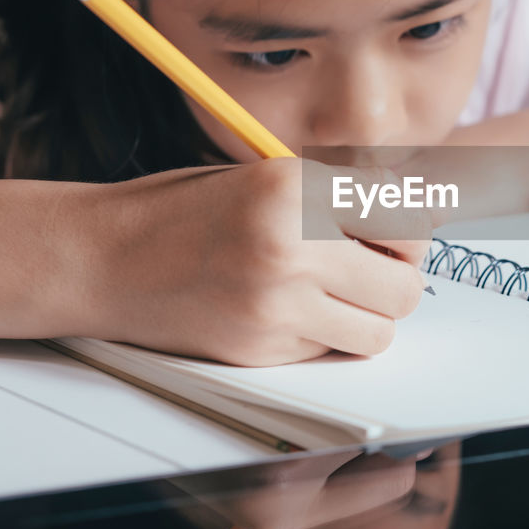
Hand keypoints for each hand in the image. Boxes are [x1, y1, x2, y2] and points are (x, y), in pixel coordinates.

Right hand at [77, 159, 431, 365]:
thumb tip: (425, 211)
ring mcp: (276, 305)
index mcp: (296, 187)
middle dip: (397, 279)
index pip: (408, 217)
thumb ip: (342, 195)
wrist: (103, 258)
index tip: (398, 231)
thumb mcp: (268, 177)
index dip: (411, 229)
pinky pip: (331, 351)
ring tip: (331, 292)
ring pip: (379, 332)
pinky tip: (288, 310)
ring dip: (367, 317)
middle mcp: (291, 245)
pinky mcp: (261, 350)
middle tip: (370, 267)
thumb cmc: (185, 211)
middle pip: (405, 285)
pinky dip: (324, 336)